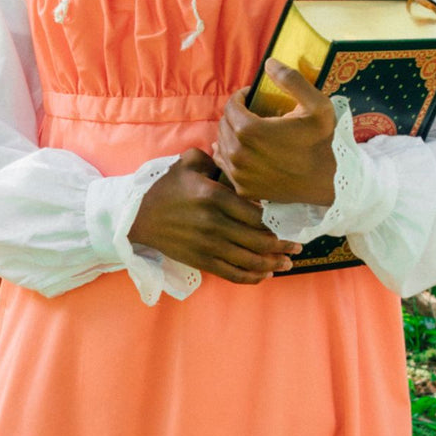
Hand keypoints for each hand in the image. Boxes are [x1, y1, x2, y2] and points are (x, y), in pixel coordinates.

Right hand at [127, 149, 302, 283]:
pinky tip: (265, 274)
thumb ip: (215, 159)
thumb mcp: (188, 163)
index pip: (254, 214)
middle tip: (297, 247)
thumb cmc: (167, 188)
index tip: (289, 224)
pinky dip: (252, 277)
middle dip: (282, 246)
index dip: (275, 222)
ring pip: (249, 261)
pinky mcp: (201, 261)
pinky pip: (233, 274)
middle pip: (258, 240)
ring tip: (287, 264)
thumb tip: (237, 161)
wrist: (138, 217)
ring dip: (272, 264)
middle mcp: (213, 223)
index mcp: (213, 197)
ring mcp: (208, 246)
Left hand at [214, 57, 336, 205]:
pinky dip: (229, 153)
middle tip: (252, 112)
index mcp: (250, 131)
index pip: (231, 106)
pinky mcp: (243, 188)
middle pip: (224, 124)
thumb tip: (269, 62)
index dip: (241, 96)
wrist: (331, 183)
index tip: (252, 96)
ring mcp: (239, 173)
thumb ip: (291, 80)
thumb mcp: (317, 105)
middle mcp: (238, 153)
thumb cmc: (324, 142)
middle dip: (236, 114)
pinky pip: (225, 165)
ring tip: (249, 129)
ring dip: (232, 132)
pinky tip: (241, 149)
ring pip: (222, 143)